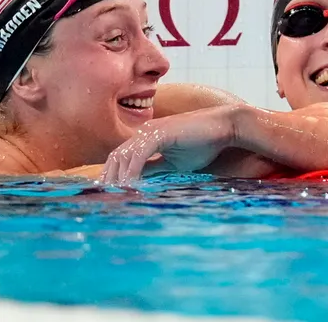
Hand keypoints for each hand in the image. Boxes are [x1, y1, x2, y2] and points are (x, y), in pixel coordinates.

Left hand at [101, 105, 241, 183]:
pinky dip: (132, 171)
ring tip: (114, 197)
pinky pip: (139, 155)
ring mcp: (150, 131)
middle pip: (116, 157)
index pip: (120, 158)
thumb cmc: (203, 144)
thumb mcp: (174, 164)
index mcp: (146, 139)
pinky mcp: (159, 133)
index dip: (111, 176)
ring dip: (118, 178)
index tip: (107, 195)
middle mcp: (144, 133)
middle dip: (107, 178)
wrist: (224, 128)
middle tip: (103, 199)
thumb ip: (155, 170)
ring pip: (124, 156)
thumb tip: (138, 182)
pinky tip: (129, 185)